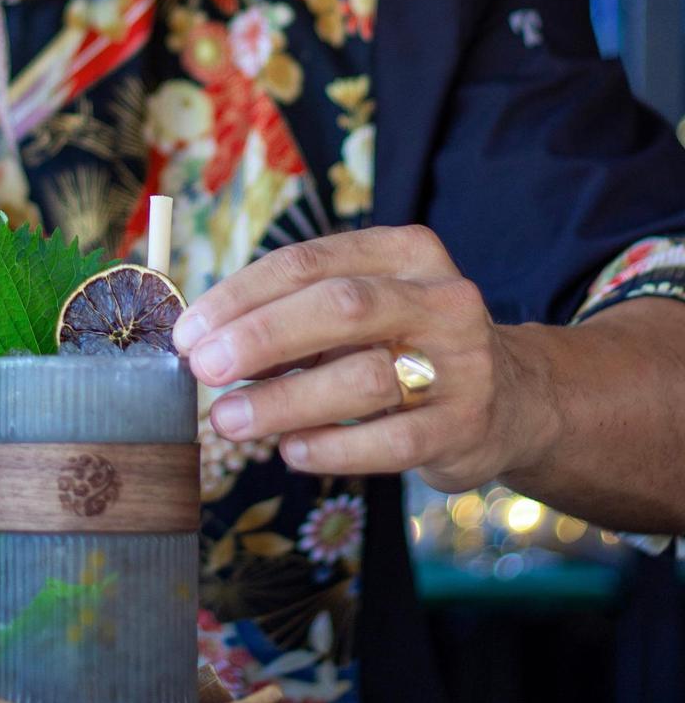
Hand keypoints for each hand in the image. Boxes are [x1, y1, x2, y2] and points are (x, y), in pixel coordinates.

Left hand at [173, 225, 544, 492]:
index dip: (240, 296)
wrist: (515, 397)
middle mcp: (440, 298)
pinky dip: (333, 447)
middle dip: (261, 337)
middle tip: (203, 369)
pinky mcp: (468, 426)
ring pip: (364, 378)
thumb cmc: (404, 344)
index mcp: (404, 252)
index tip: (189, 331)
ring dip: (283, 401)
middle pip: (342, 307)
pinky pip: (391, 441)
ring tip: (229, 420)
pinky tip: (290, 450)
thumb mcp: (362, 309)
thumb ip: (294, 316)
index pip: (309, 262)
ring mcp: (462, 363)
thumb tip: (206, 341)